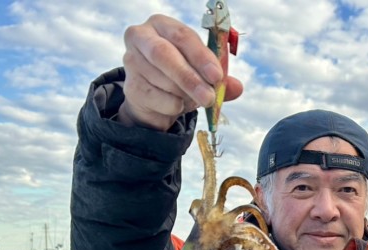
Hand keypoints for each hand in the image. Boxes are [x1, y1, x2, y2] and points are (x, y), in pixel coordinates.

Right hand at [118, 14, 243, 130]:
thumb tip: (237, 88)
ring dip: (183, 94)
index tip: (217, 76)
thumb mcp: (202, 73)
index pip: (182, 36)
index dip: (201, 56)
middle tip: (209, 97)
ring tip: (195, 100)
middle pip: (163, 54)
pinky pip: (153, 97)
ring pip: (160, 79)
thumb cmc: (180, 77)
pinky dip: (171, 105)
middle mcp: (141, 37)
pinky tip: (178, 105)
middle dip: (189, 78)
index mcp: (162, 25)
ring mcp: (131, 60)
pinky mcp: (130, 85)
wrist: (155, 100)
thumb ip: (219, 79)